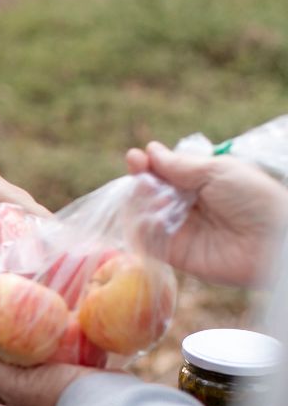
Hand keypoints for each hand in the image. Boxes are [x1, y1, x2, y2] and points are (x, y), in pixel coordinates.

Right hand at [126, 142, 287, 287]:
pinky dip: (143, 229)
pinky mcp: (174, 254)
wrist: (270, 240)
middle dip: (141, 183)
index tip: (135, 158)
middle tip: (143, 179)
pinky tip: (154, 220)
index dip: (146, 165)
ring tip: (157, 200)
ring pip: (142, 215)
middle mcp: (185, 205)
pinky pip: (147, 241)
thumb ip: (179, 165)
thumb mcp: (217, 170)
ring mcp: (178, 230)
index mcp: (199, 182)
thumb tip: (150, 151)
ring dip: (142, 205)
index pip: (163, 172)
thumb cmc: (252, 198)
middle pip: (148, 193)